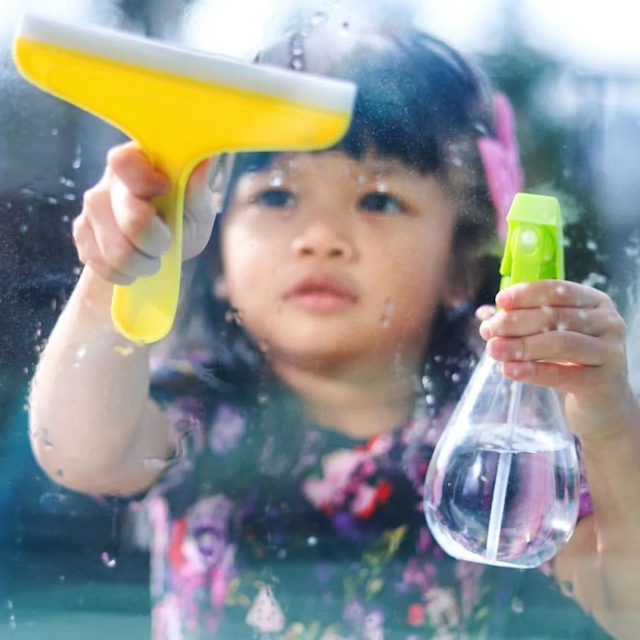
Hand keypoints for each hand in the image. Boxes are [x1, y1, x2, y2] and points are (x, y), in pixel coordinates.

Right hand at [73, 142, 215, 284]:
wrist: (159, 251)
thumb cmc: (182, 220)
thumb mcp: (198, 208)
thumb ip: (197, 189)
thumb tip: (202, 161)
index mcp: (141, 162)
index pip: (125, 162)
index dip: (145, 182)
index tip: (164, 192)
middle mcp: (110, 180)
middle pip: (133, 220)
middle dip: (157, 243)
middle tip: (166, 243)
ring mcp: (92, 206)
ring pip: (117, 252)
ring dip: (142, 263)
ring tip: (152, 256)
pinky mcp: (81, 231)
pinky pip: (101, 264)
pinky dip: (124, 273)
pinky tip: (133, 263)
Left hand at [477, 280, 636, 441]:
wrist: (603, 404)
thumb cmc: (573, 361)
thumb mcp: (552, 335)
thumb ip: (523, 321)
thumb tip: (484, 313)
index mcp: (594, 302)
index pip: (557, 291)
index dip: (526, 294)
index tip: (499, 301)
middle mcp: (608, 322)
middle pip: (555, 316)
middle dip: (515, 322)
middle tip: (488, 330)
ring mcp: (610, 352)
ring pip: (559, 343)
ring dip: (521, 345)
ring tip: (493, 349)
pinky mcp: (604, 382)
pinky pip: (562, 374)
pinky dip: (532, 371)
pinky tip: (509, 370)